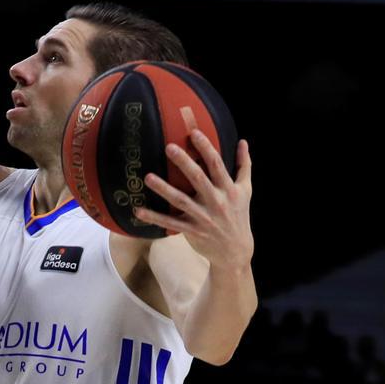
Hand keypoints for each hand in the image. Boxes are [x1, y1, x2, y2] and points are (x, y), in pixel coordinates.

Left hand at [135, 108, 252, 270]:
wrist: (236, 251)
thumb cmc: (239, 215)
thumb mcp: (246, 190)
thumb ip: (244, 165)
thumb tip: (243, 142)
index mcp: (229, 189)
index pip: (217, 165)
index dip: (206, 148)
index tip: (194, 133)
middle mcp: (216, 202)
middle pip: (199, 179)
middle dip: (184, 163)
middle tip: (168, 147)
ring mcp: (203, 217)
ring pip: (181, 201)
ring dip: (164, 189)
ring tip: (147, 177)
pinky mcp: (191, 231)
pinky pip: (170, 223)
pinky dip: (154, 217)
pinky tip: (138, 210)